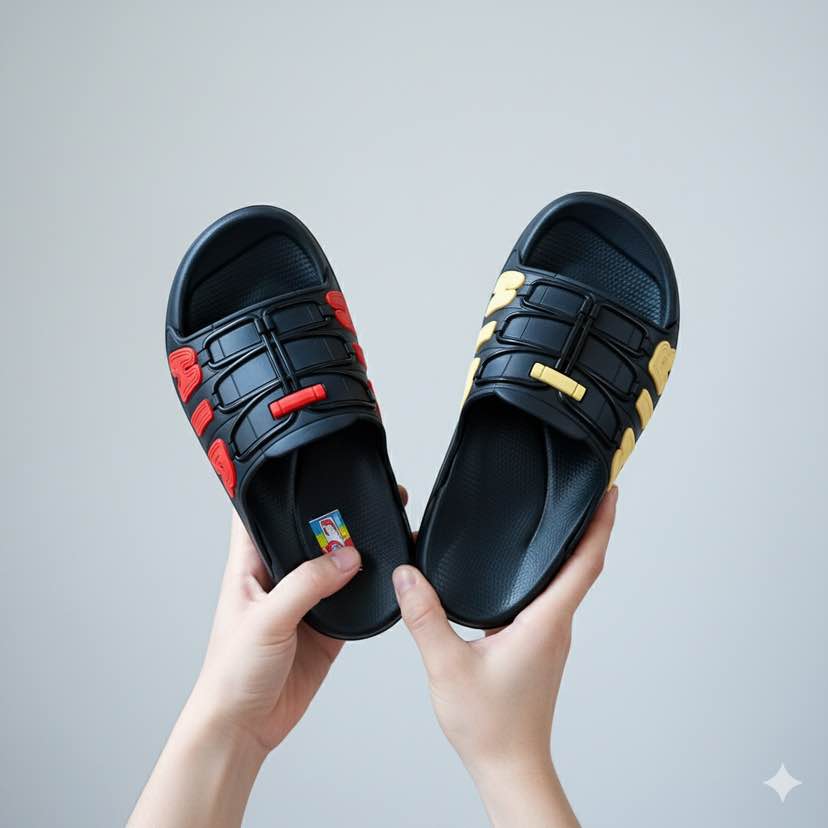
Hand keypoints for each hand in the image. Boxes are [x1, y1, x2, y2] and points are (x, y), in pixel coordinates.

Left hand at [129, 488, 398, 827]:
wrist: (245, 728)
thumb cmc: (230, 674)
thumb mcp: (266, 621)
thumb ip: (306, 585)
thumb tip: (346, 557)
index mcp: (249, 566)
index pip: (259, 515)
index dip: (277, 490)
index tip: (303, 467)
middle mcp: (278, 579)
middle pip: (308, 536)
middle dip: (333, 518)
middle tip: (361, 497)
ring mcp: (303, 603)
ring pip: (334, 565)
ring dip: (355, 552)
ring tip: (379, 529)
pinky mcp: (325, 628)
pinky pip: (352, 599)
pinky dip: (368, 589)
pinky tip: (382, 576)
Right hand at [393, 487, 617, 826]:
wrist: (509, 767)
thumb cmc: (489, 726)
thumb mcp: (447, 666)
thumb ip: (425, 616)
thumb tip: (408, 575)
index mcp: (545, 623)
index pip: (585, 564)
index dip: (600, 524)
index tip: (608, 493)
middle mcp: (556, 626)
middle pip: (583, 567)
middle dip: (592, 526)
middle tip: (590, 492)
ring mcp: (551, 638)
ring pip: (569, 584)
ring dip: (573, 549)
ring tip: (564, 518)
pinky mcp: (540, 646)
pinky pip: (552, 599)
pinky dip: (553, 573)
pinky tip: (529, 567)